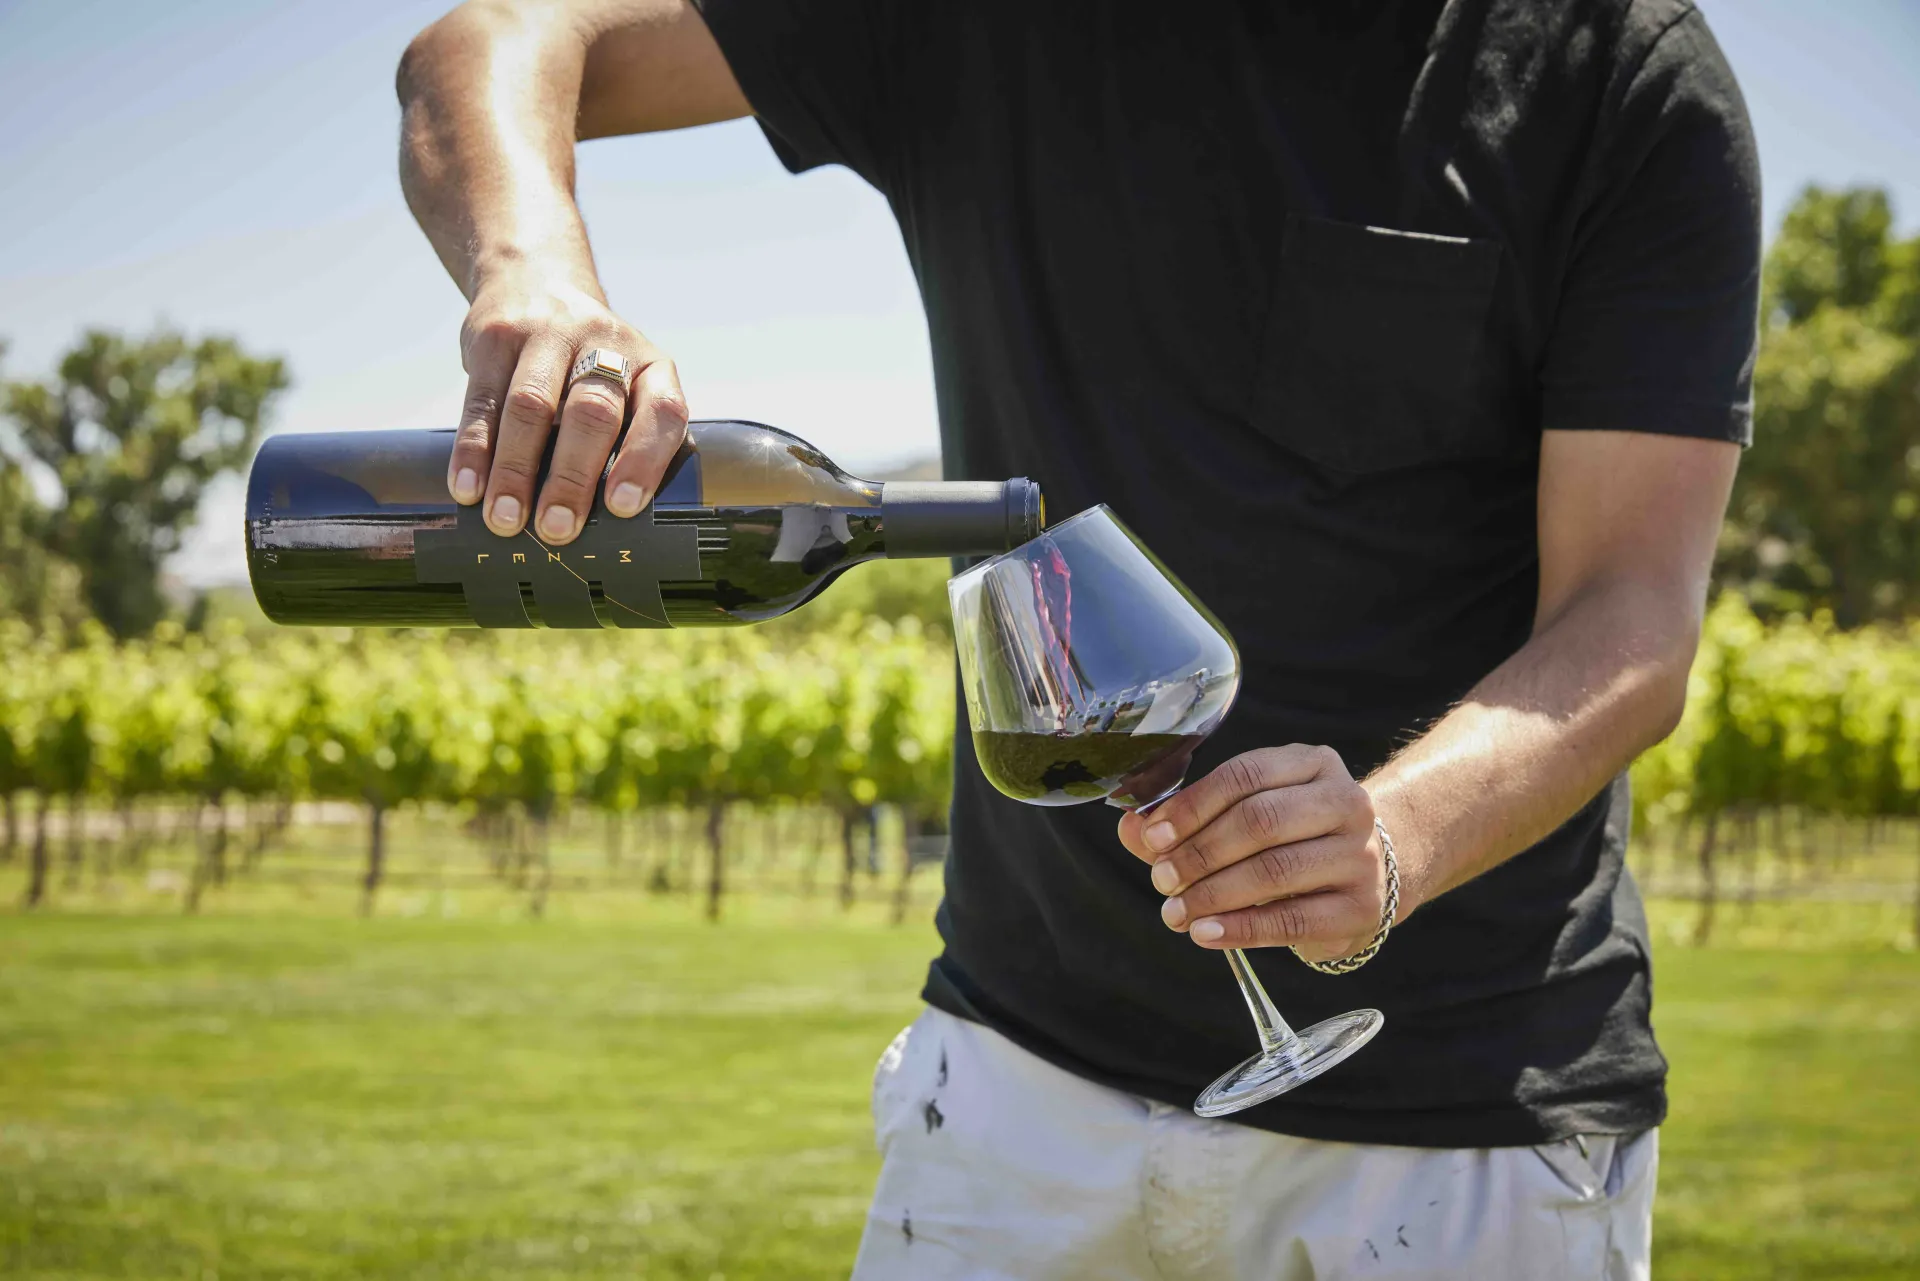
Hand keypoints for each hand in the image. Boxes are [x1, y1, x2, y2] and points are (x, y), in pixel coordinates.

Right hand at [449, 264, 687, 542]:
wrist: (536, 280)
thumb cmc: (588, 365)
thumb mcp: (625, 384)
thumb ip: (622, 439)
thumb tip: (602, 525)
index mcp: (650, 366)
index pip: (661, 412)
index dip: (644, 460)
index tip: (621, 506)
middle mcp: (604, 344)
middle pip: (592, 413)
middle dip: (572, 477)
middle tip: (556, 529)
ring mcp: (547, 335)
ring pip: (532, 407)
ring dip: (516, 471)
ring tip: (505, 519)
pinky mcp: (495, 337)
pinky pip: (482, 399)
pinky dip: (474, 449)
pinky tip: (467, 487)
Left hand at [1115, 745, 1393, 959]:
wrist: (1371, 875)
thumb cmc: (1293, 839)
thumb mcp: (1247, 816)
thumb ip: (1189, 822)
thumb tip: (1131, 827)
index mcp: (1313, 764)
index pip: (1246, 775)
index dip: (1193, 806)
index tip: (1152, 836)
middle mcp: (1345, 801)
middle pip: (1261, 821)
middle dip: (1200, 853)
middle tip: (1161, 879)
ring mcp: (1360, 854)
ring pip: (1275, 870)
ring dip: (1213, 894)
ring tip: (1174, 912)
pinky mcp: (1361, 907)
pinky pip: (1293, 919)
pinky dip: (1241, 929)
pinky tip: (1205, 932)